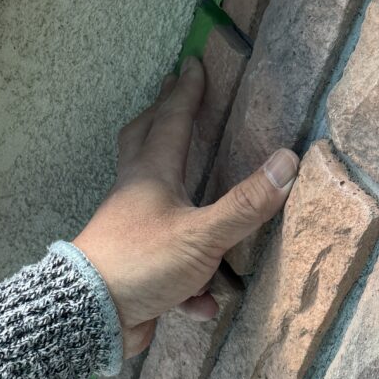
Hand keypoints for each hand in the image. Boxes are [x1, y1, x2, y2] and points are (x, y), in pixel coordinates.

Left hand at [73, 58, 299, 357]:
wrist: (92, 315)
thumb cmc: (144, 261)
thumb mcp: (203, 234)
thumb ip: (245, 204)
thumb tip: (287, 161)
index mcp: (152, 175)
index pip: (171, 121)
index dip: (185, 93)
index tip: (191, 64)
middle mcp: (136, 195)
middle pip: (144, 144)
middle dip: (160, 118)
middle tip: (170, 96)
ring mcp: (131, 232)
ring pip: (154, 202)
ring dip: (175, 195)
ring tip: (192, 186)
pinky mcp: (133, 270)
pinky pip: (166, 268)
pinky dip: (187, 282)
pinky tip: (202, 304)